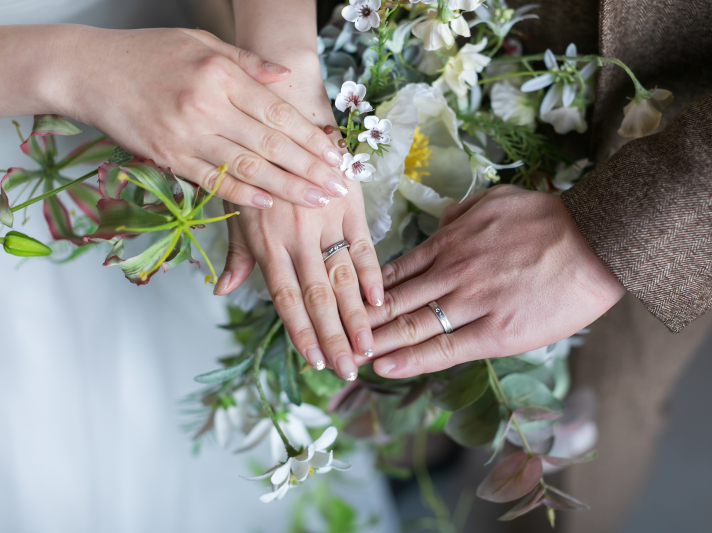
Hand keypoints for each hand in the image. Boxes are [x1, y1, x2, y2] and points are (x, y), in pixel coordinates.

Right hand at [47, 25, 346, 206]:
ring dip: (286, 188)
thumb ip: (247, 62)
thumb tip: (285, 77)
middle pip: (270, 144)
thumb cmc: (148, 53)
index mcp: (221, 75)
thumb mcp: (200, 42)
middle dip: (309, 169)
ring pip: (247, 167)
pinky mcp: (167, 157)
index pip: (277, 112)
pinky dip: (242, 194)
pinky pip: (212, 180)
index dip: (310, 137)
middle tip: (338, 187)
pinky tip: (268, 204)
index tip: (335, 155)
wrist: (88, 71)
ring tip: (317, 201)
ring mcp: (186, 135)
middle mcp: (207, 106)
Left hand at [214, 53, 382, 380]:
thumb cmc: (258, 168)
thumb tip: (224, 291)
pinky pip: (363, 245)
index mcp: (266, 242)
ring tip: (369, 347)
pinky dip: (373, 274)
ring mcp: (325, 221)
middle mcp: (296, 236)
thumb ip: (239, 256)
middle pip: (317, 296)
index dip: (299, 331)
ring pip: (342, 277)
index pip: (285, 298)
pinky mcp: (350, 204)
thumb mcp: (238, 210)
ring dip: (357, 316)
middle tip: (348, 369)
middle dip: (334, 336)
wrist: (287, 117)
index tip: (314, 360)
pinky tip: (382, 302)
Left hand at [364, 185, 626, 377]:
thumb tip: (443, 219)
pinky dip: (411, 358)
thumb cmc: (549, 218)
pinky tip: (384, 367)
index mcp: (450, 241)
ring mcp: (470, 302)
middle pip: (392, 301)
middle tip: (330, 336)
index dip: (366, 291)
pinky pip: (444, 347)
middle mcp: (451, 271)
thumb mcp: (497, 200)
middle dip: (359, 321)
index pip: (395, 271)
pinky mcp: (495, 331)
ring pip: (410, 325)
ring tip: (347, 356)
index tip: (345, 302)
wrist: (594, 240)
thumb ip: (463, 212)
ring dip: (374, 342)